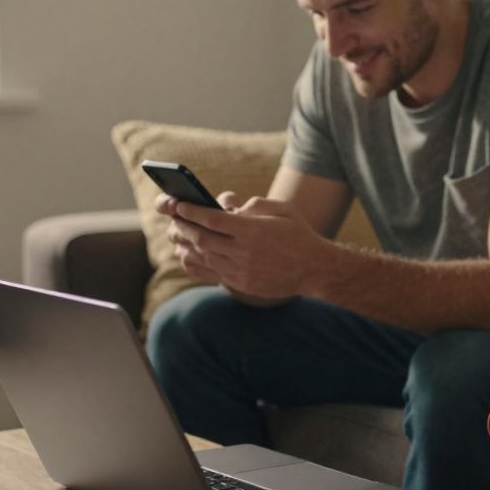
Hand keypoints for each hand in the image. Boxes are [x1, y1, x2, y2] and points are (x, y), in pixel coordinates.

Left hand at [167, 192, 329, 300]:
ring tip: (178, 233)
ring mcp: (241, 271)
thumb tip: (229, 210)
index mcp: (254, 231)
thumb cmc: (299, 234)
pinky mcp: (240, 284)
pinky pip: (209, 273)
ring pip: (203, 256)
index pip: (213, 219)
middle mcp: (244, 252)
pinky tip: (189, 252)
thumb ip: (254, 205)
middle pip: (202, 238)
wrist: (314, 269)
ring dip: (186, 244)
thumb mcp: (282, 209)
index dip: (192, 211)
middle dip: (184, 226)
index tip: (180, 205)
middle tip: (175, 217)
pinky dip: (195, 261)